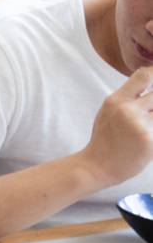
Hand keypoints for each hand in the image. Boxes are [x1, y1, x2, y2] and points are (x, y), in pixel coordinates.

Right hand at [82, 66, 152, 186]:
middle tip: (147, 115)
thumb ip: (128, 98)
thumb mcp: (109, 112)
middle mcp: (128, 110)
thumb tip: (150, 82)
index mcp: (116, 100)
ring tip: (144, 129)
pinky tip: (145, 142)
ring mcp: (141, 125)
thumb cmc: (105, 139)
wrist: (97, 167)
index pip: (144, 75)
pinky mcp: (151, 140)